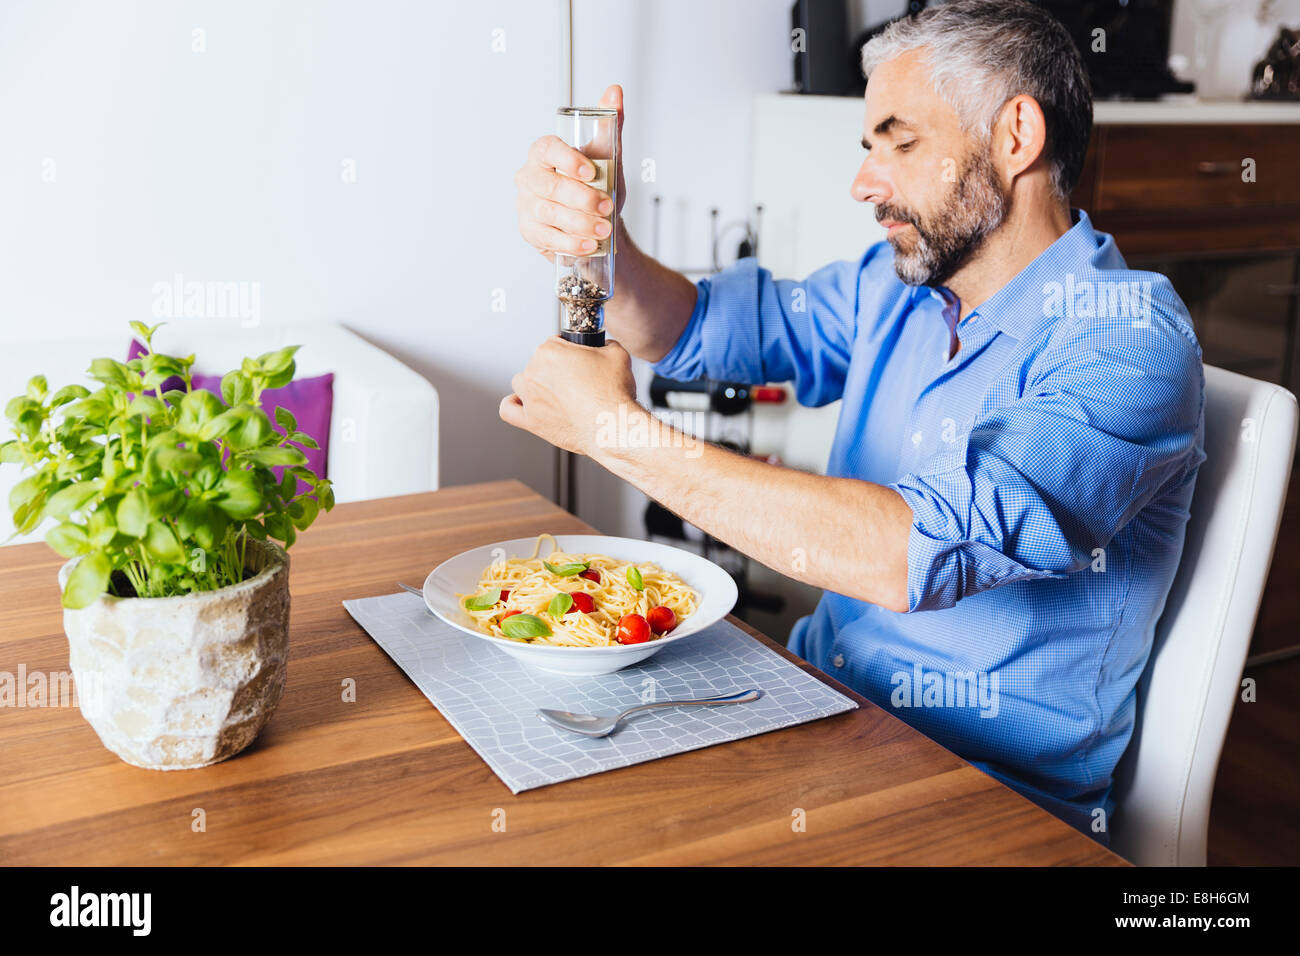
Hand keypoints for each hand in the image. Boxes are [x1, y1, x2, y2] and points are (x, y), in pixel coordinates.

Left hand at [499, 336, 637, 455]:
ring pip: (521, 383)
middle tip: (574, 379)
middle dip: (555, 369)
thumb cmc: (612, 394)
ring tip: (554, 391)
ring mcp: (531, 398)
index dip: (568, 351)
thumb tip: (602, 345)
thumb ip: (605, 343)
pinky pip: (508, 410)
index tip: (577, 359)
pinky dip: (514, 405)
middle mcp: (535, 373)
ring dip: (535, 384)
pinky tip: (525, 404)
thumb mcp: (617, 354)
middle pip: (537, 363)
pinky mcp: (531, 421)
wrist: (612, 426)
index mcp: (549, 352)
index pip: (553, 343)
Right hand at [515, 84, 625, 263]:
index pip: (547, 149)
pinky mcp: (530, 231)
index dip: (568, 160)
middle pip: (550, 186)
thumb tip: (614, 91)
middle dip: (582, 199)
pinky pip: (548, 239)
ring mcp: (526, 205)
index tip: (591, 172)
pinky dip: (572, 243)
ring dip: (580, 224)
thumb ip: (610, 125)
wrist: (596, 223)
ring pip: (550, 214)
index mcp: (544, 153)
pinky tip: (589, 244)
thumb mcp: (608, 156)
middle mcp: (530, 177)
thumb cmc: (598, 186)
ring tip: (603, 228)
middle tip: (607, 206)